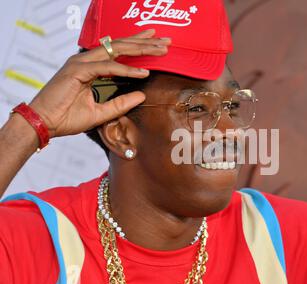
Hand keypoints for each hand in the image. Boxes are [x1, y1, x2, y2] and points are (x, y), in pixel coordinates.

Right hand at [28, 29, 170, 137]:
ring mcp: (81, 63)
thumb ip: (121, 103)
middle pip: (121, 45)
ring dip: (140, 49)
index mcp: (91, 66)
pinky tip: (142, 73)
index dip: (139, 46)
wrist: (45, 125)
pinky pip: (107, 67)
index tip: (158, 45)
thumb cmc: (67, 117)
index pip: (119, 51)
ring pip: (116, 50)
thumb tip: (142, 96)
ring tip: (161, 49)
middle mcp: (87, 60)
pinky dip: (125, 70)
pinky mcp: (77, 71)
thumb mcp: (102, 112)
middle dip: (146, 42)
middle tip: (166, 41)